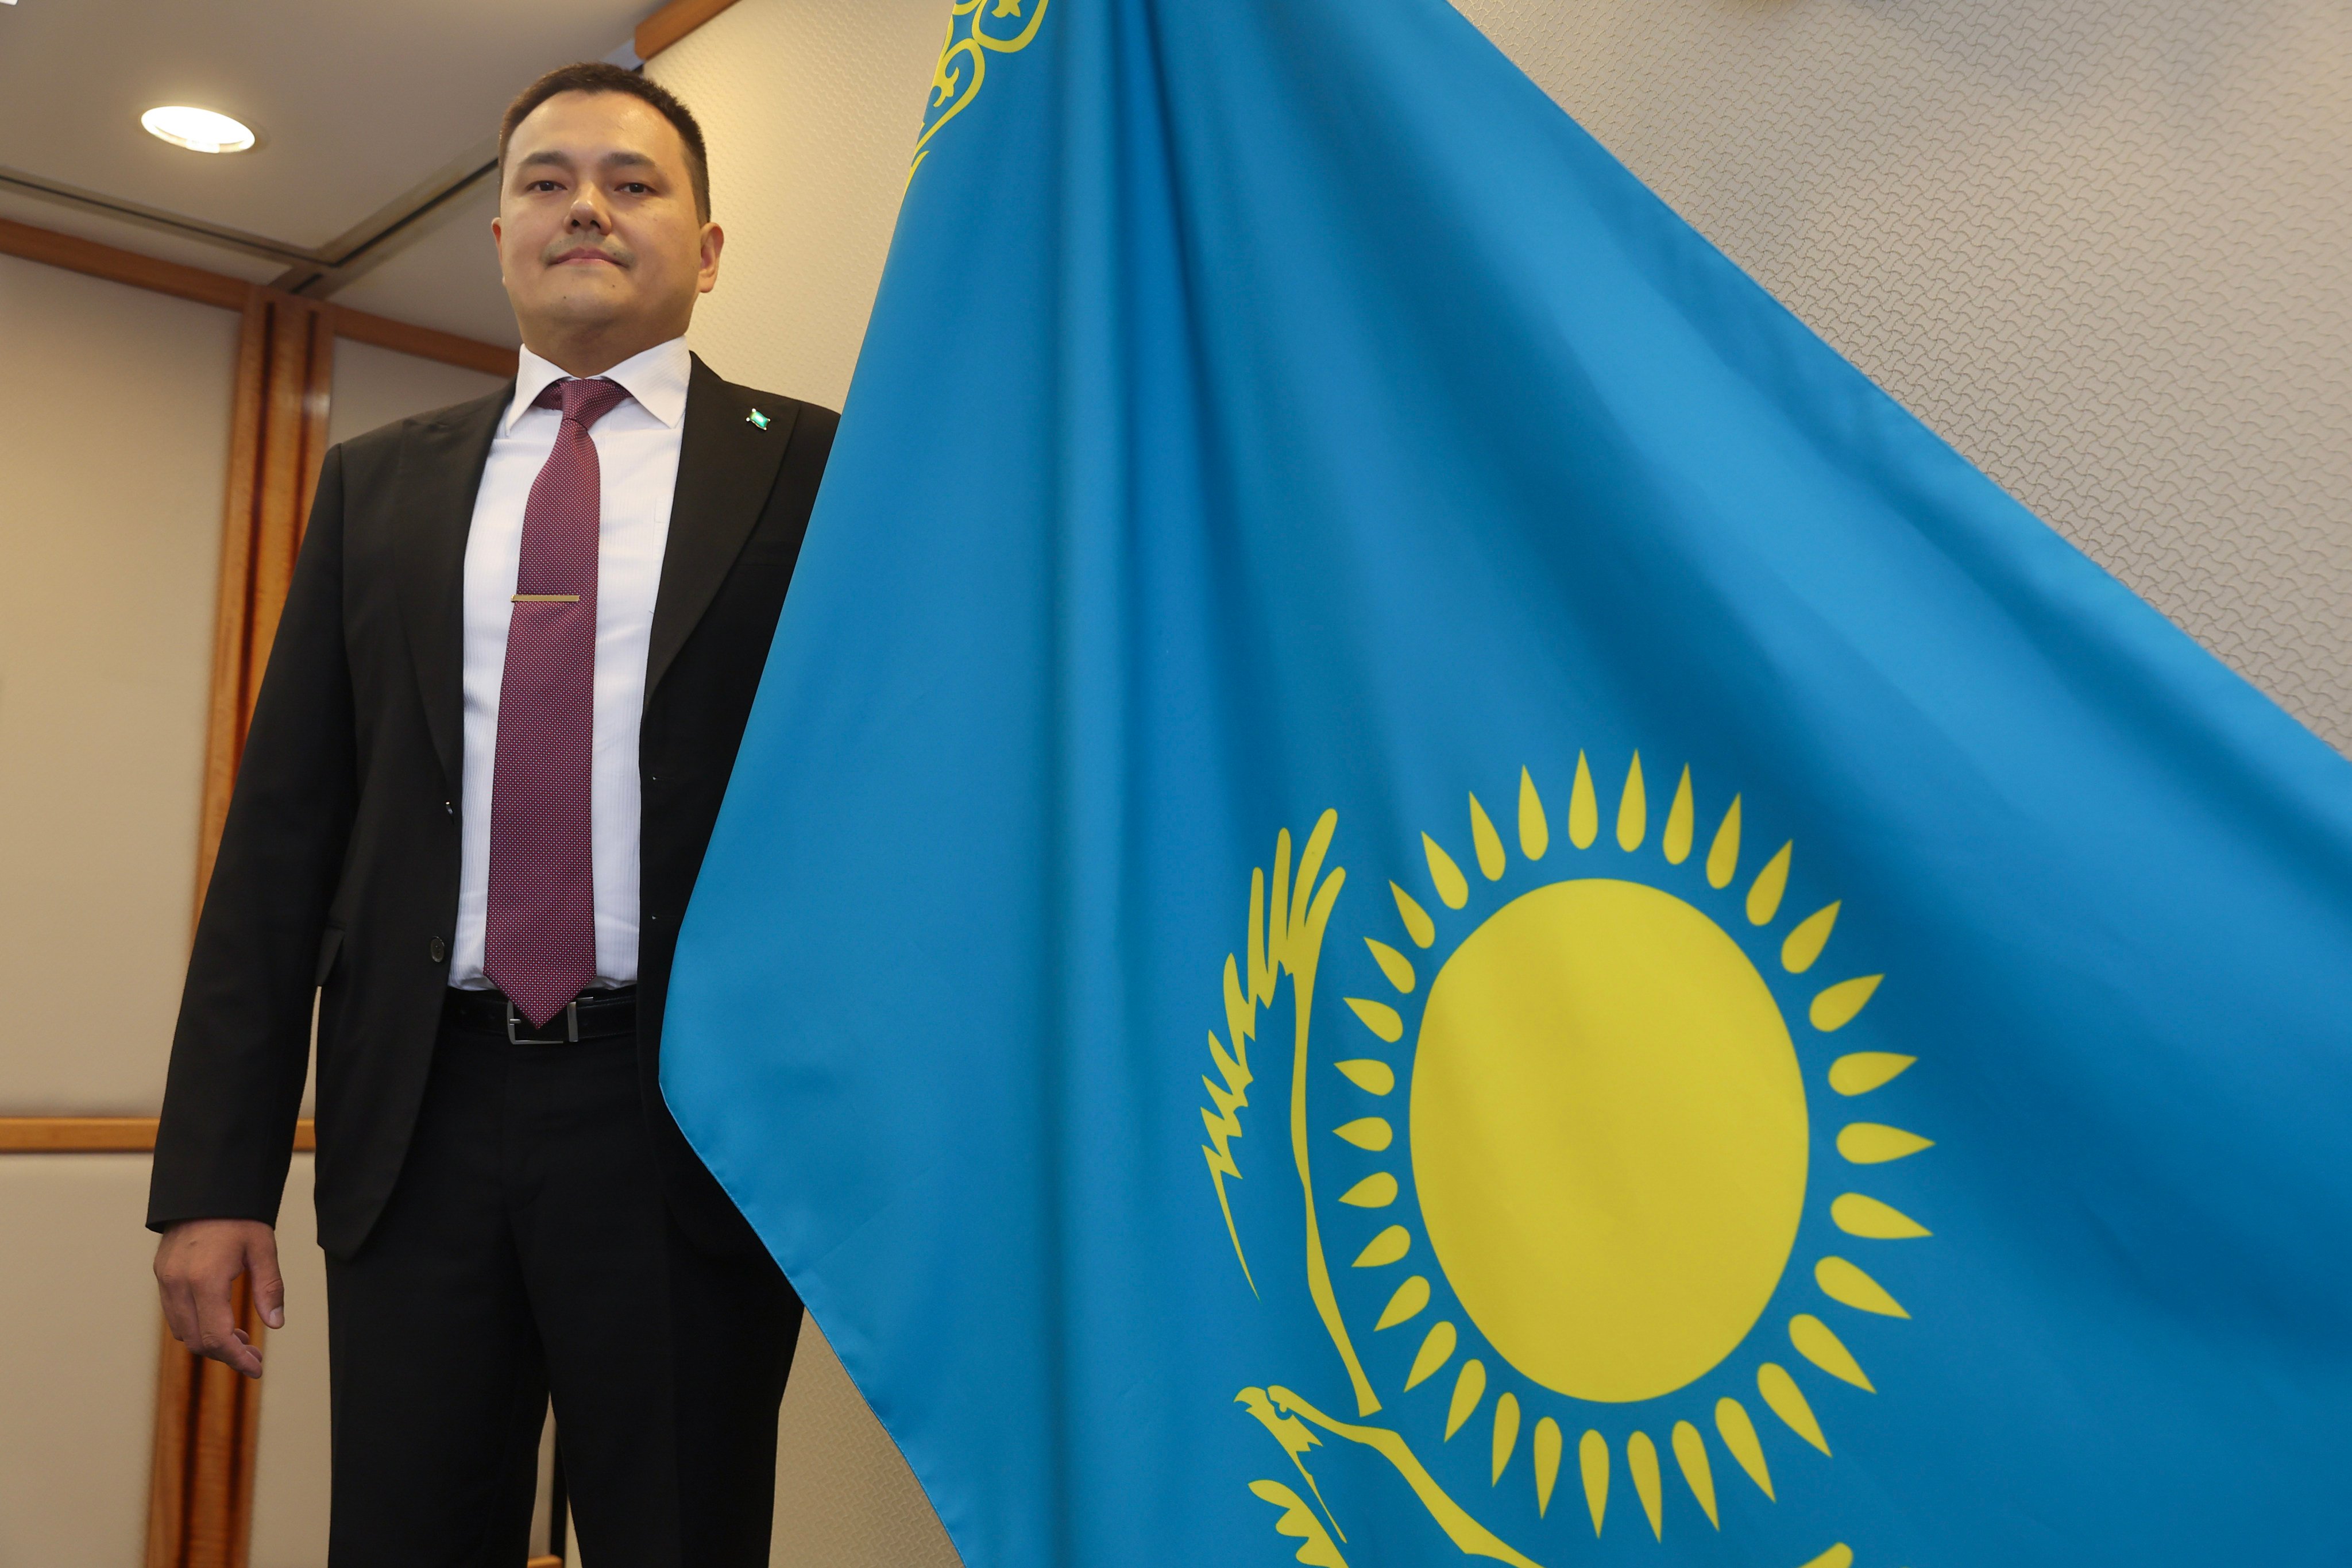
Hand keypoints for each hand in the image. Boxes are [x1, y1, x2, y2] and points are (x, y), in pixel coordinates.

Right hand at [154, 1219, 283, 1378]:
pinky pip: (174, 1314)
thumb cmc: (239, 1217)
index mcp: (205, 1279)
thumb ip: (269, 1288)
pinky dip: (195, 1325)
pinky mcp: (161, 1275)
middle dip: (225, 1354)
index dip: (236, 1359)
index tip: (256, 1368)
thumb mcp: (263, 1248)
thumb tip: (276, 1324)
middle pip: (196, 1340)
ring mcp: (165, 1280)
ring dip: (209, 1342)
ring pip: (182, 1331)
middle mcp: (178, 1283)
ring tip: (240, 1339)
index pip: (215, 1336)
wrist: (206, 1189)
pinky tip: (219, 1320)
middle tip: (253, 1354)